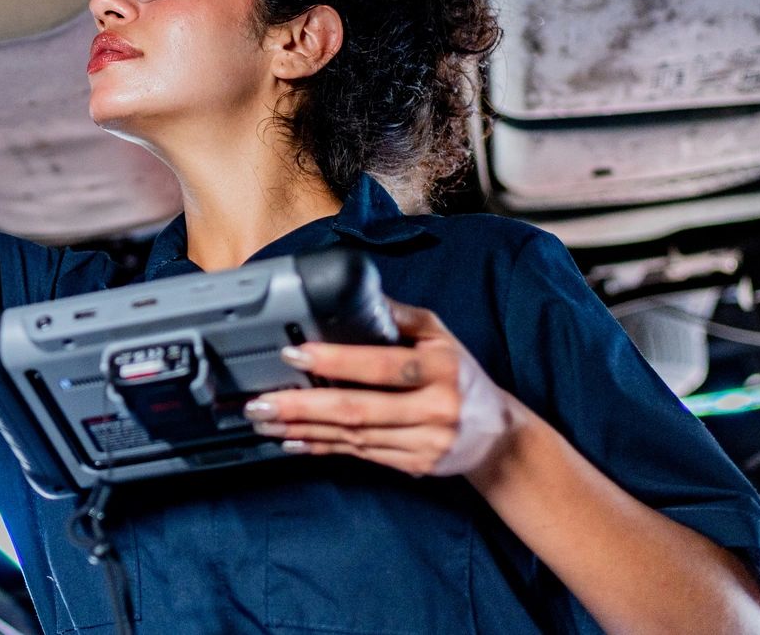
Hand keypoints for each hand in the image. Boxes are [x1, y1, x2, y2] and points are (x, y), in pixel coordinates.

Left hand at [243, 302, 521, 478]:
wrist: (497, 436)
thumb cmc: (462, 374)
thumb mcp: (441, 337)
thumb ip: (400, 317)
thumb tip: (355, 294)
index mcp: (440, 368)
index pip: (382, 364)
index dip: (336, 361)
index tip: (294, 354)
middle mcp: (434, 408)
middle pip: (359, 409)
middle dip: (304, 407)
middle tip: (262, 402)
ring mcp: (424, 443)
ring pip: (354, 437)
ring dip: (305, 429)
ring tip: (266, 420)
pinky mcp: (413, 466)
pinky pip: (360, 456)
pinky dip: (323, 447)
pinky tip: (294, 442)